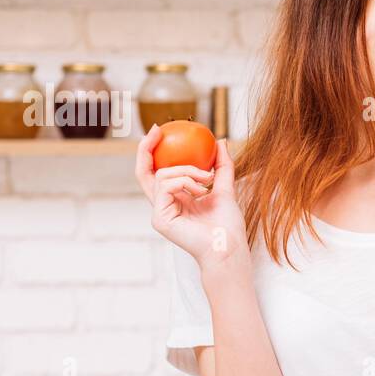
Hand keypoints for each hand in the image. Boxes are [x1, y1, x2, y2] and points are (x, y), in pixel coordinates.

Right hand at [135, 127, 248, 267]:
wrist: (229, 245)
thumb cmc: (228, 225)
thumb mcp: (226, 188)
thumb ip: (222, 166)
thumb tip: (220, 142)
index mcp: (176, 199)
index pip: (158, 172)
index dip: (154, 152)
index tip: (162, 130)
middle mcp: (164, 205)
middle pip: (144, 172)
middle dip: (146, 148)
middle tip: (158, 129)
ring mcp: (159, 212)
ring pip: (162, 175)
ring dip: (188, 170)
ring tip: (207, 179)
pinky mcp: (160, 218)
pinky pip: (167, 186)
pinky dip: (185, 182)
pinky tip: (200, 190)